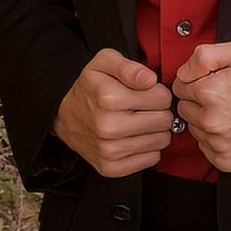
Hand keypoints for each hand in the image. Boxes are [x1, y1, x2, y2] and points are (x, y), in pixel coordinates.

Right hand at [53, 48, 175, 177]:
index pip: (163, 97)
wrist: (65, 115)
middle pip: (165, 120)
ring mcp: (109, 150)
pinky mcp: (111, 168)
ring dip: (154, 131)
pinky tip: (133, 138)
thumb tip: (150, 80)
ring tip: (137, 122)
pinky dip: (147, 148)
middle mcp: (108, 127)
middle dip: (158, 111)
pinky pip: (152, 159)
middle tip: (142, 108)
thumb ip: (129, 66)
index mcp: (109, 98)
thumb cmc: (91, 87)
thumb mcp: (105, 63)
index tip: (145, 93)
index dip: (157, 92)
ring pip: (161, 141)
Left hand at [171, 39, 230, 172]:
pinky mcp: (226, 161)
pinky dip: (215, 140)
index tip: (213, 81)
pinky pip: (205, 148)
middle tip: (225, 97)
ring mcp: (218, 144)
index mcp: (210, 92)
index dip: (195, 81)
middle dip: (199, 101)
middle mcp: (211, 121)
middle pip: (184, 108)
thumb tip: (183, 71)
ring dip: (206, 121)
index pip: (179, 86)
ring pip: (194, 129)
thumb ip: (205, 55)